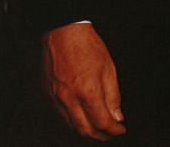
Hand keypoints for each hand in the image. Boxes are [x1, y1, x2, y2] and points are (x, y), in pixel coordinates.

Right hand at [42, 23, 125, 139]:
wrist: (64, 33)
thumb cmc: (88, 47)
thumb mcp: (109, 69)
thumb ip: (113, 96)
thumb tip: (117, 116)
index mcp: (87, 90)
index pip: (101, 121)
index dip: (113, 130)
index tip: (121, 130)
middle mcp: (69, 97)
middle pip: (84, 129)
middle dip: (100, 136)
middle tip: (110, 134)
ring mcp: (56, 97)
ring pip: (71, 124)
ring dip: (86, 130)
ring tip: (99, 129)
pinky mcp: (48, 94)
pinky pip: (61, 115)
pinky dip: (74, 121)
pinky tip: (83, 118)